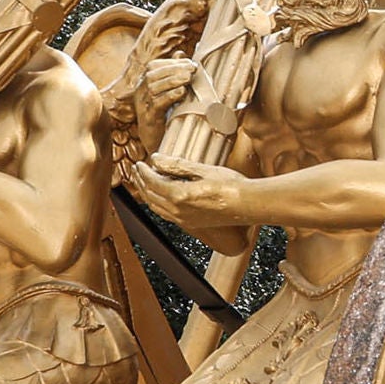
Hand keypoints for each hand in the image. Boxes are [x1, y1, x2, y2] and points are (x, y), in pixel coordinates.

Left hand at [126, 154, 251, 237]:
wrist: (248, 205)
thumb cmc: (231, 186)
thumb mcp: (203, 169)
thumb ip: (177, 165)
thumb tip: (156, 159)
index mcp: (179, 195)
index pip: (152, 182)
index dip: (143, 172)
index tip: (140, 163)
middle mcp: (178, 211)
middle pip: (150, 196)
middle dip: (141, 183)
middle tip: (136, 171)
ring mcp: (184, 219)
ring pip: (156, 208)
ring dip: (147, 194)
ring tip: (143, 183)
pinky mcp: (191, 223)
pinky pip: (166, 214)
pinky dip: (157, 204)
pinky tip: (160, 198)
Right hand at [137, 57, 193, 114]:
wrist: (153, 140)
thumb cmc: (163, 113)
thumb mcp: (168, 90)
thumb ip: (173, 72)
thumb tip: (180, 54)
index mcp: (143, 83)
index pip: (153, 66)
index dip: (172, 62)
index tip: (190, 62)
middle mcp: (140, 92)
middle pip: (152, 75)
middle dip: (173, 69)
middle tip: (192, 68)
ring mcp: (143, 105)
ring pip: (153, 89)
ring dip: (172, 81)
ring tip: (189, 78)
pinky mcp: (149, 118)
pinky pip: (156, 104)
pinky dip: (169, 96)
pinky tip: (182, 92)